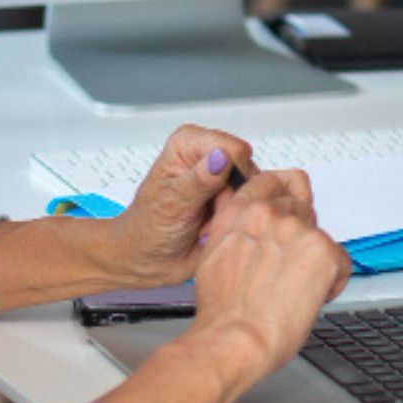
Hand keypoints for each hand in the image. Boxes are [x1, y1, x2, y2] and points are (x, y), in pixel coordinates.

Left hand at [102, 124, 256, 285]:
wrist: (148, 258)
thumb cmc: (148, 229)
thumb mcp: (171, 205)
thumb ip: (198, 181)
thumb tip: (221, 158)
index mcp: (189, 144)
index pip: (233, 149)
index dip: (229, 176)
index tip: (209, 198)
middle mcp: (209, 155)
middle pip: (248, 171)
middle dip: (231, 200)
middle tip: (205, 217)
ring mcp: (224, 178)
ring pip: (254, 192)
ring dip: (234, 214)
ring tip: (207, 225)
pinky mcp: (234, 198)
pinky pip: (254, 207)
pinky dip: (237, 223)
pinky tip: (214, 229)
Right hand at [183, 170, 350, 390]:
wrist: (234, 339)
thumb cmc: (224, 313)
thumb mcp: (213, 257)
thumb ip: (234, 230)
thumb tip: (244, 225)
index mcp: (239, 213)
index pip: (273, 179)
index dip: (285, 194)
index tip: (288, 207)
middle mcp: (268, 213)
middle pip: (302, 203)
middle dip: (301, 231)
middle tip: (291, 264)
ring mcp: (297, 229)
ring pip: (321, 232)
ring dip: (315, 256)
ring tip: (297, 286)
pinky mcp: (322, 250)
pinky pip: (342, 260)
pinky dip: (334, 280)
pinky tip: (313, 296)